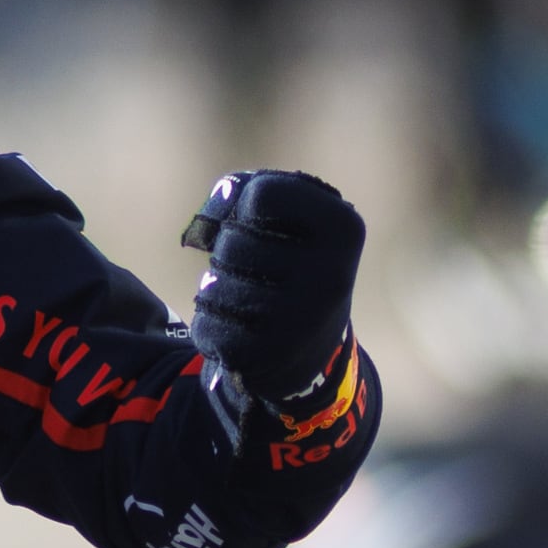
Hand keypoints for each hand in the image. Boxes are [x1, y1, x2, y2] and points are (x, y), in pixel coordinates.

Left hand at [180, 169, 364, 403]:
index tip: (260, 223)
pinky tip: (239, 327)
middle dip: (228, 249)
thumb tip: (203, 224)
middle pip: (232, 239)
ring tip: (247, 296)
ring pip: (215, 283)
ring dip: (216, 287)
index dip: (246, 205)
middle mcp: (329, 274)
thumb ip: (245, 191)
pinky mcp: (268, 355)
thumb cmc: (291, 260)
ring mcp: (301, 319)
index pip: (262, 192)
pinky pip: (207, 323)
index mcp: (344, 228)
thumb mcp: (289, 216)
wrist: (312, 347)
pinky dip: (211, 320)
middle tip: (253, 266)